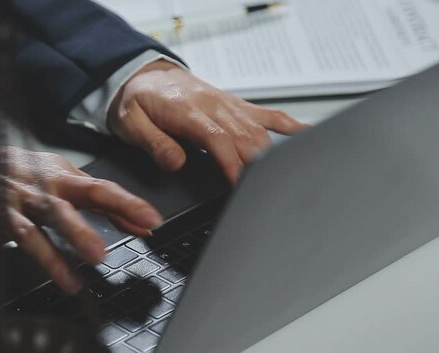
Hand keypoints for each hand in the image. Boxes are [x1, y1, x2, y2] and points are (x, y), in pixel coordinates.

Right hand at [0, 140, 162, 305]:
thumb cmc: (25, 171)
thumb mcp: (66, 177)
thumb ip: (103, 201)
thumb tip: (141, 223)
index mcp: (59, 180)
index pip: (98, 190)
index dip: (125, 204)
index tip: (151, 219)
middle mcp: (34, 194)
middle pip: (58, 212)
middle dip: (79, 232)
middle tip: (100, 254)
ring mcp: (7, 211)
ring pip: (28, 234)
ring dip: (48, 259)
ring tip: (69, 282)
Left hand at [109, 60, 306, 182]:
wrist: (142, 74)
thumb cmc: (137, 100)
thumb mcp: (131, 123)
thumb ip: (154, 143)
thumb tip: (176, 163)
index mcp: (187, 111)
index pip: (218, 140)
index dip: (232, 164)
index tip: (240, 186)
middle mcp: (212, 105)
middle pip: (244, 137)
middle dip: (256, 167)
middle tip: (262, 193)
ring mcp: (226, 104)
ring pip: (258, 129)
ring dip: (270, 154)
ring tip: (281, 179)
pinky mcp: (234, 104)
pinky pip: (267, 113)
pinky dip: (289, 124)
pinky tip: (306, 136)